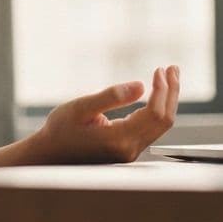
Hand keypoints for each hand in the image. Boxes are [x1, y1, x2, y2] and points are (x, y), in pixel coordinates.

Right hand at [27, 65, 179, 164]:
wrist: (50, 153)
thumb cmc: (61, 129)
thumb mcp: (81, 107)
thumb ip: (111, 97)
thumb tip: (141, 86)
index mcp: (118, 139)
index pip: (154, 113)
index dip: (162, 89)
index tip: (160, 69)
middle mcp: (129, 149)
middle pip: (164, 120)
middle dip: (171, 91)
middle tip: (172, 68)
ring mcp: (130, 152)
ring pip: (161, 125)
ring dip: (168, 99)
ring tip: (168, 76)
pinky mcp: (128, 149)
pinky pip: (152, 128)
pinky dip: (159, 108)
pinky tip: (157, 94)